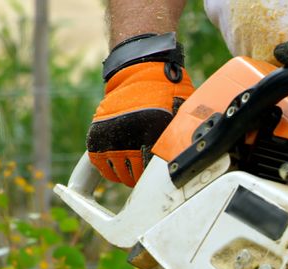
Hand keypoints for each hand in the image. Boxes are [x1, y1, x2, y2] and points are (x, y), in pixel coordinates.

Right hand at [87, 34, 193, 185]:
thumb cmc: (166, 94)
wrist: (139, 71)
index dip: (159, 178)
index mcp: (151, 134)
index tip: (163, 178)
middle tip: (147, 171)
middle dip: (143, 177)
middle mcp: (128, 137)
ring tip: (134, 166)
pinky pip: (101, 166)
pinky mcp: (96, 136)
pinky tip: (120, 163)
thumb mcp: (180, 115)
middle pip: (135, 176)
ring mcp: (109, 138)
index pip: (154, 172)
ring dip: (126, 174)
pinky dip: (110, 169)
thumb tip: (191, 162)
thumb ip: (181, 139)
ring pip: (118, 175)